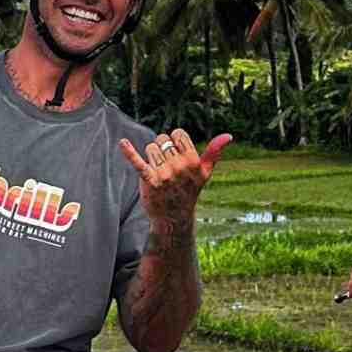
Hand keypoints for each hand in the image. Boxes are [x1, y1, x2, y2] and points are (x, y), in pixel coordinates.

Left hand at [117, 129, 231, 228]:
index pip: (178, 133)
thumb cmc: (188, 190)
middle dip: (162, 149)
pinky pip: (138, 163)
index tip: (176, 153)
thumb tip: (228, 135)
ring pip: (150, 148)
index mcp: (194, 161)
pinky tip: (123, 143)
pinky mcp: (150, 182)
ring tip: (158, 172)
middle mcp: (180, 167)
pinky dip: (130, 153)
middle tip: (167, 167)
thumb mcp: (204, 173)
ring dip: (151, 157)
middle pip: (162, 140)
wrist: (173, 217)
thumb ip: (214, 153)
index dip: (174, 141)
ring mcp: (165, 175)